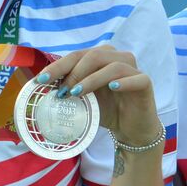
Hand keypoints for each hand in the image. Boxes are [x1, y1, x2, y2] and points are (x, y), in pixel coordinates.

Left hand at [35, 45, 161, 147]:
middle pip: (93, 55)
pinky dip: (123, 82)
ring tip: (77, 93)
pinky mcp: (145, 83)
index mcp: (100, 58)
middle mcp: (117, 58)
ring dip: (91, 78)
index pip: (76, 56)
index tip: (41, 80)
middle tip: (61, 91)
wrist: (131, 129)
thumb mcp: (83, 99)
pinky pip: (136, 78)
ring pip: (112, 65)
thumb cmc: (106, 111)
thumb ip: (68, 89)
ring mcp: (133, 69)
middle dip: (73, 72)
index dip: (58, 66)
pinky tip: (112, 88)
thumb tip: (40, 88)